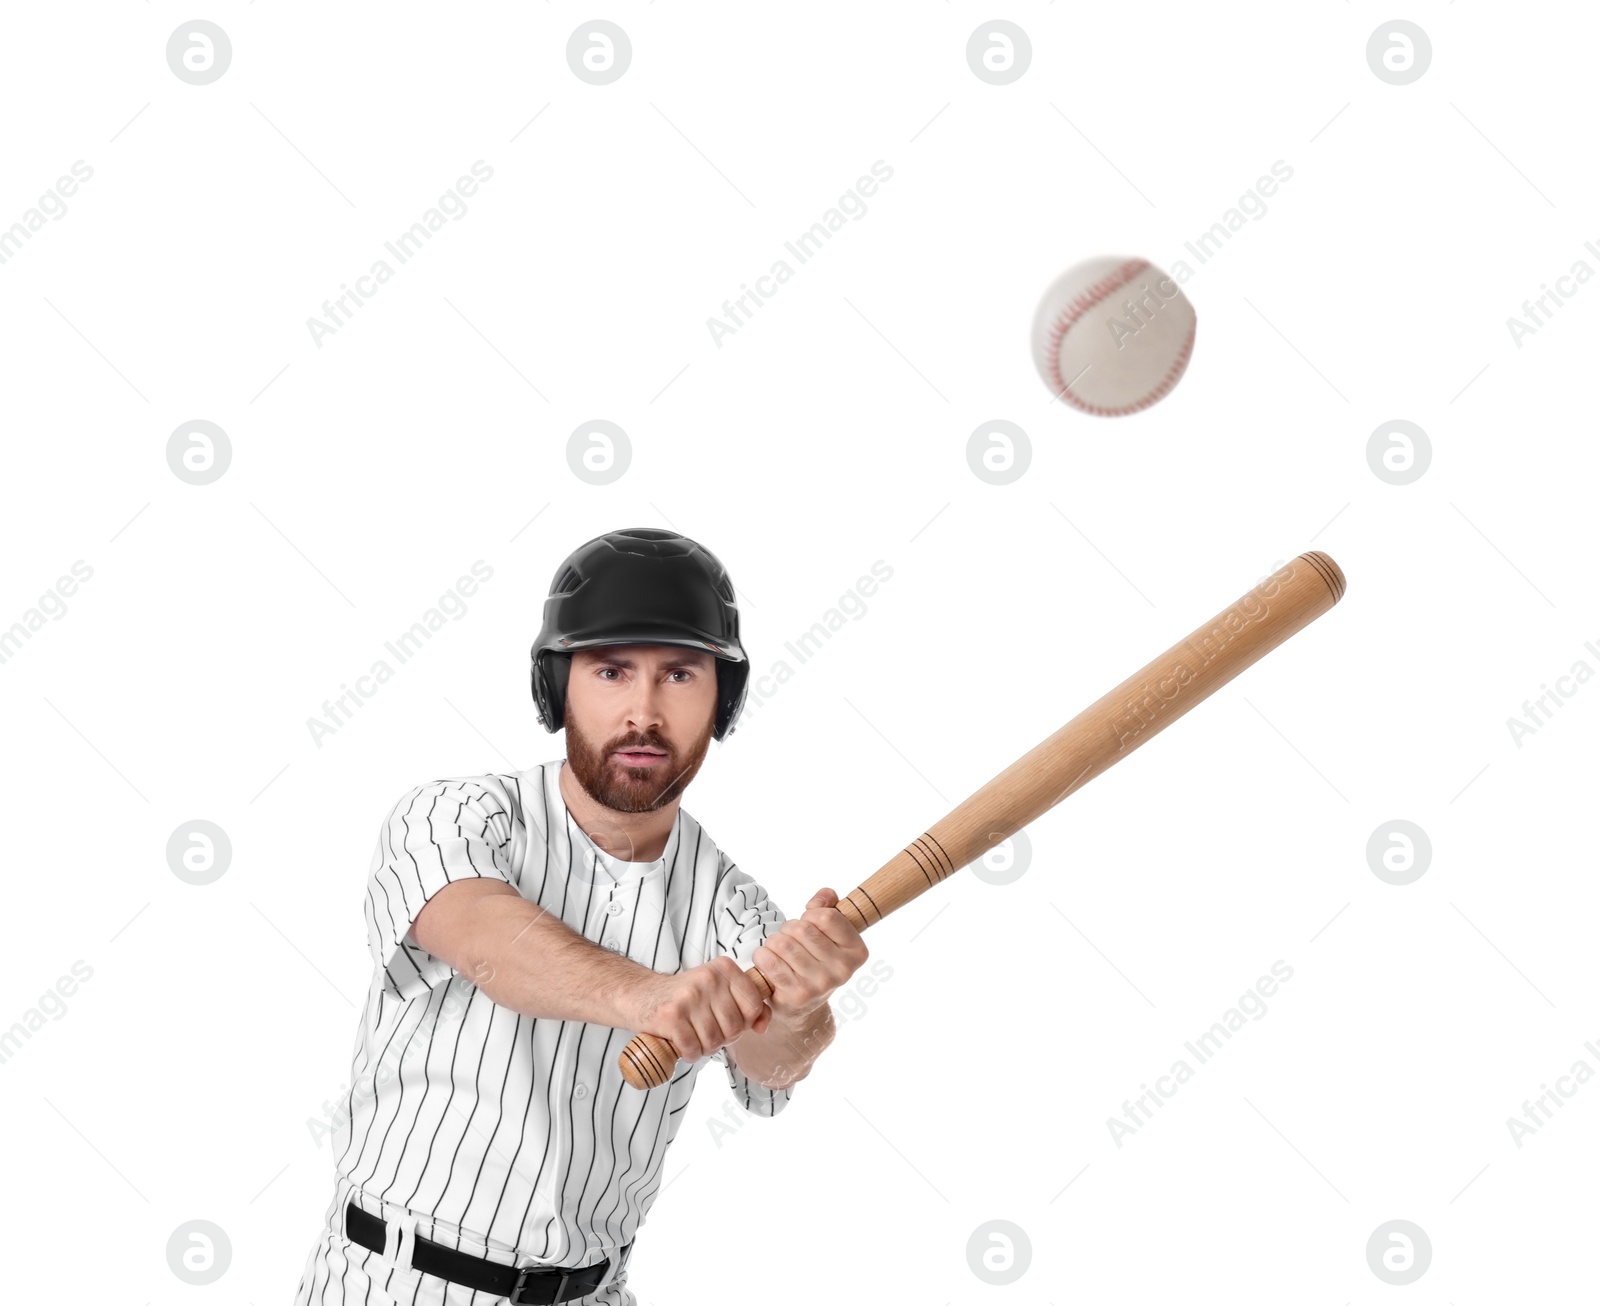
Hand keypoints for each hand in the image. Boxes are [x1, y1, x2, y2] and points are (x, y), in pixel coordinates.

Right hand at [630, 956, 770, 1062]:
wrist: (640, 995)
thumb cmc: (685, 997)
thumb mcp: (719, 991)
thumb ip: (747, 1004)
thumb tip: (763, 1026)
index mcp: (724, 968)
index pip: (754, 1002)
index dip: (745, 1021)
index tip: (729, 1021)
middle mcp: (708, 978)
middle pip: (735, 1026)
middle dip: (723, 1038)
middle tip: (708, 1032)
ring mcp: (689, 996)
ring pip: (714, 1041)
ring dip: (704, 1048)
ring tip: (694, 1037)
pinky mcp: (671, 1015)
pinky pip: (693, 1048)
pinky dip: (689, 1053)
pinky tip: (682, 1043)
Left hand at [751, 887, 868, 1016]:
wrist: (803, 1006)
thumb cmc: (814, 959)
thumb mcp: (828, 933)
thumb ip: (828, 906)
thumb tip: (824, 896)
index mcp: (856, 951)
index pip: (827, 917)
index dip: (811, 914)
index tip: (809, 924)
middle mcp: (843, 970)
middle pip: (802, 929)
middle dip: (789, 929)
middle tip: (790, 940)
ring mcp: (820, 985)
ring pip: (783, 943)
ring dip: (773, 942)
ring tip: (779, 951)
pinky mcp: (797, 995)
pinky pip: (770, 961)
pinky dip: (762, 955)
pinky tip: (767, 960)